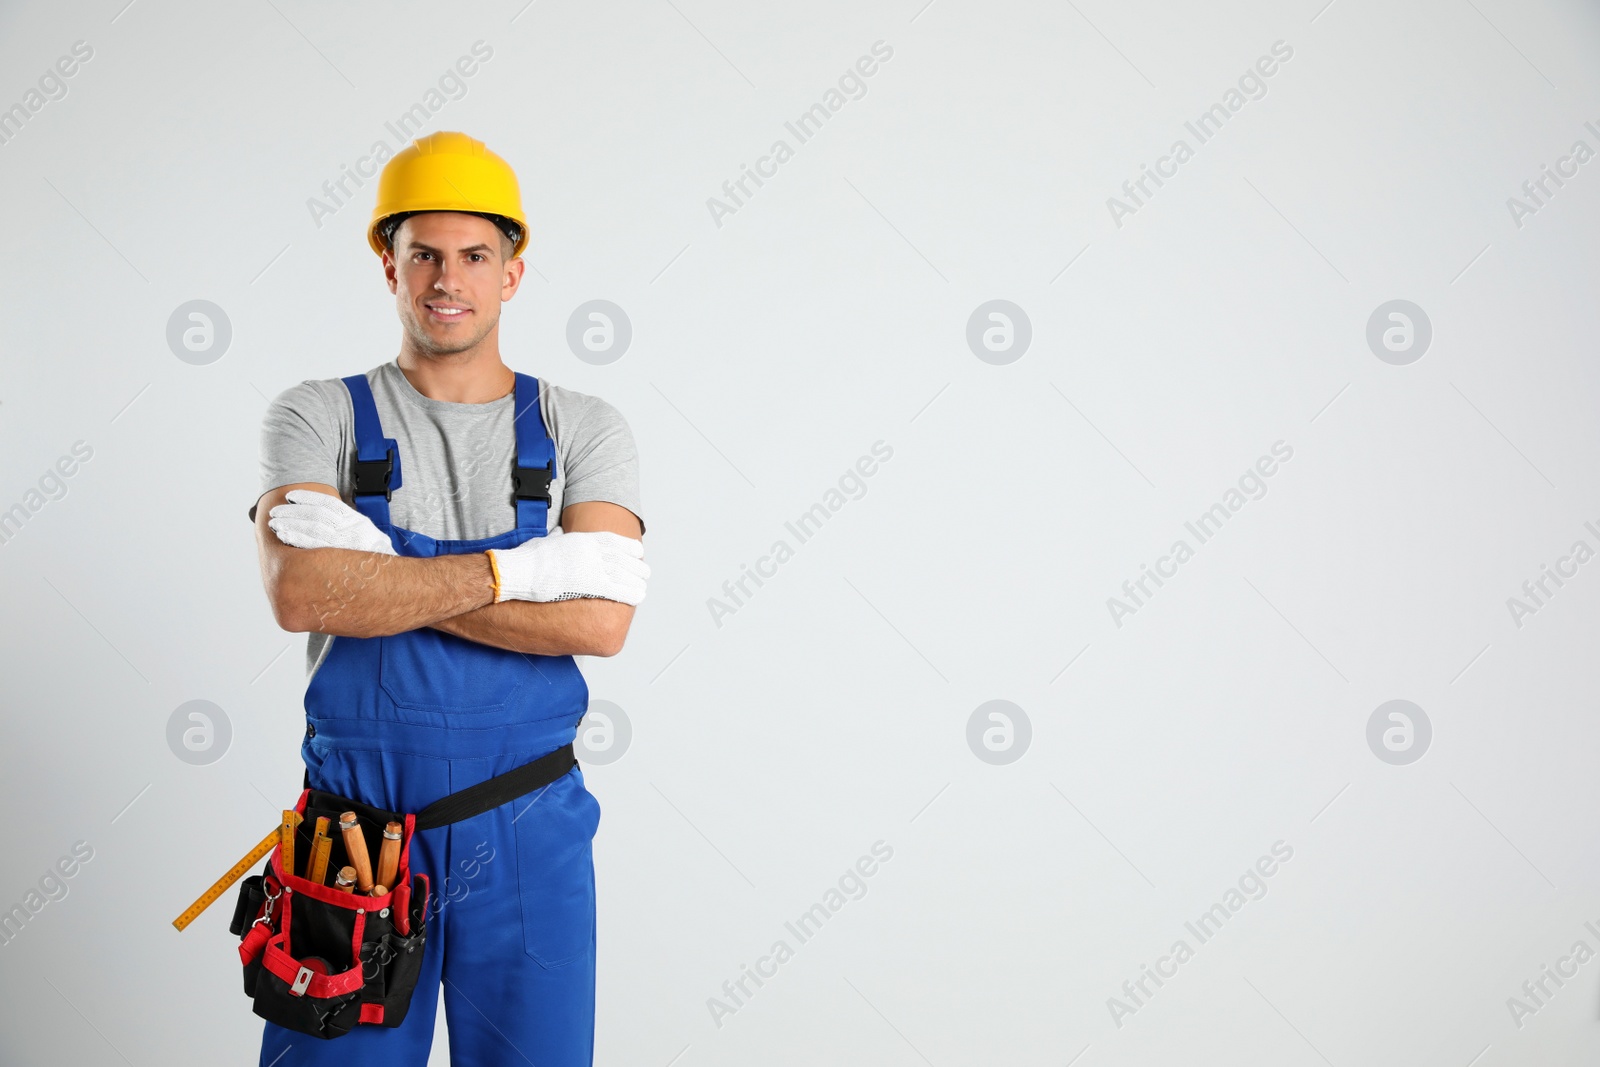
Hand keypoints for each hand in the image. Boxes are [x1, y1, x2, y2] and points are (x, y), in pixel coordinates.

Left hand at [268, 489, 397, 554]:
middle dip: (293, 512)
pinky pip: (315, 547)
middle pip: (317, 515)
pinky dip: (298, 539)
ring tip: (275, 524)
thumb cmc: (375, 560)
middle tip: (275, 513)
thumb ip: (346, 527)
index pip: (329, 504)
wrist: (396, 581)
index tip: (290, 496)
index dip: (307, 498)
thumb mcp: (366, 536)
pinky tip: (285, 537)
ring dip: (291, 525)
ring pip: (314, 529)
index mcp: (357, 521)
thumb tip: (319, 519)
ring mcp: (349, 545)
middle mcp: (354, 530)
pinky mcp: (342, 560)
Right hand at [488, 528, 648, 604]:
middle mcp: (591, 551)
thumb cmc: (529, 559)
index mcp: (582, 540)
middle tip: (644, 573)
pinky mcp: (590, 584)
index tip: (637, 552)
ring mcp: (592, 566)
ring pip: (624, 574)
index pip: (614, 540)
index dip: (629, 547)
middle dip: (636, 567)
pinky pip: (617, 589)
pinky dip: (630, 593)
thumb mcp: (549, 540)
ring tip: (642, 587)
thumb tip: (559, 534)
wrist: (520, 570)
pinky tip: (637, 597)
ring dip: (636, 581)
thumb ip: (560, 538)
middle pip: (623, 558)